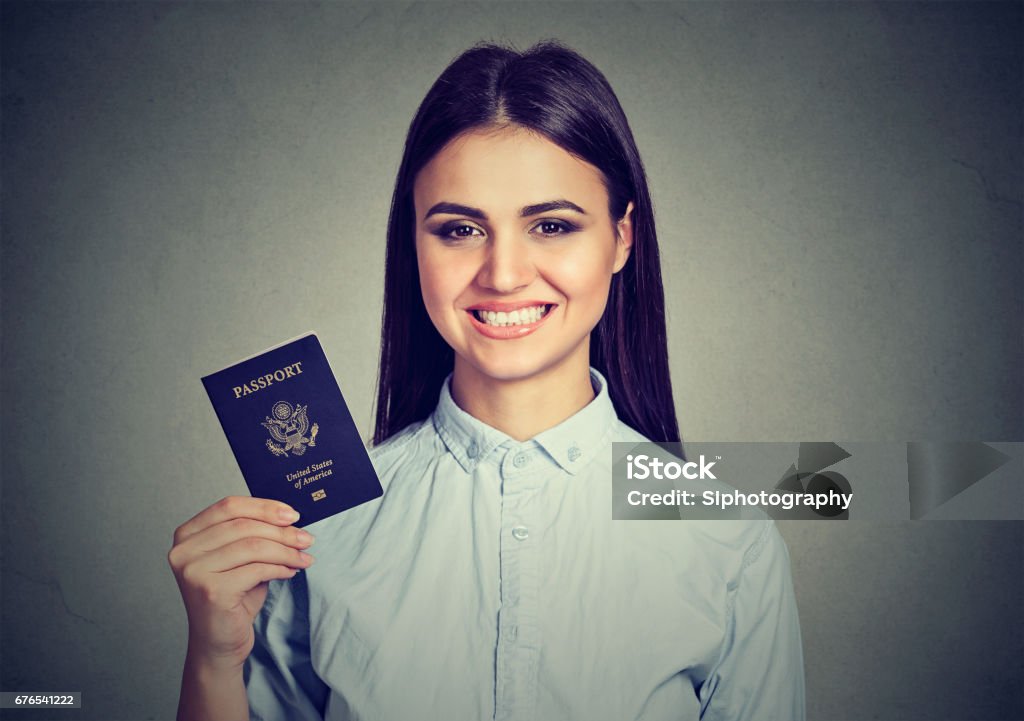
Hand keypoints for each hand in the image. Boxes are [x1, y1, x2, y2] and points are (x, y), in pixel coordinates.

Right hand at [167, 496, 315, 671]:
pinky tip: (290, 572)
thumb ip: (253, 533)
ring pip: (253, 546)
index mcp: (187, 535)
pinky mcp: (211, 591)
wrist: (219, 643)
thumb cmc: (232, 598)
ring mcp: (194, 571)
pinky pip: (257, 569)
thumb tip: (289, 516)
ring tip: (303, 557)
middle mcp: (184, 551)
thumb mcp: (240, 558)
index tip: (292, 514)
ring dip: (286, 550)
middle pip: (243, 525)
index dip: (264, 507)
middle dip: (282, 531)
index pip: (229, 506)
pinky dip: (280, 568)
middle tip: (306, 539)